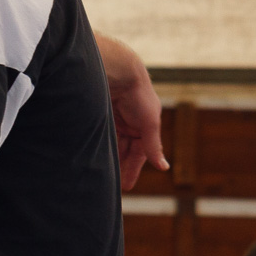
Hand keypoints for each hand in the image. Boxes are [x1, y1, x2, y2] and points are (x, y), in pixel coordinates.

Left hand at [97, 34, 167, 188]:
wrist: (116, 69)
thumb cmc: (138, 94)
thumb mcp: (149, 123)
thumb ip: (153, 146)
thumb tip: (164, 167)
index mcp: (145, 125)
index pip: (140, 152)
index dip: (133, 168)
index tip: (127, 186)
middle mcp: (129, 123)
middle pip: (124, 150)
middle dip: (120, 166)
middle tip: (112, 186)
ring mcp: (112, 118)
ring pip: (111, 144)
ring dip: (108, 158)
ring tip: (100, 175)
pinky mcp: (98, 114)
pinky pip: (99, 135)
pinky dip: (98, 146)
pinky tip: (91, 157)